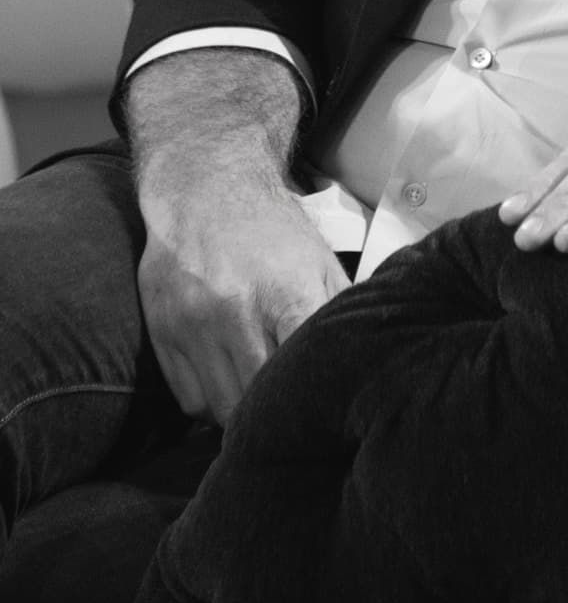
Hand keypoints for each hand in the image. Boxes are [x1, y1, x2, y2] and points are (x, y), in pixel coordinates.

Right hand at [137, 173, 348, 425]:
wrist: (206, 189)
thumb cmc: (273, 231)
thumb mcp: (319, 261)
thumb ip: (340, 311)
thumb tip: (369, 358)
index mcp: (287, 291)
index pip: (300, 369)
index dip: (314, 394)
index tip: (322, 402)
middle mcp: (236, 310)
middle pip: (261, 399)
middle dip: (279, 410)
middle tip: (291, 408)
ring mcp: (194, 324)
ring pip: (222, 409)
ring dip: (244, 413)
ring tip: (260, 399)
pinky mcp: (163, 332)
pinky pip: (190, 400)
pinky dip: (210, 403)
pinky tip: (227, 383)